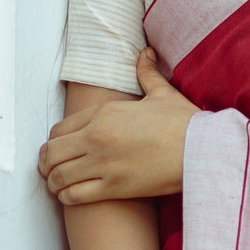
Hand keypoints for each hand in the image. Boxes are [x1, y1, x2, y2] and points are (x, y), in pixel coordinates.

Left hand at [40, 49, 198, 203]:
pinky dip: (66, 197)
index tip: (58, 149)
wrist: (204, 150)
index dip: (53, 142)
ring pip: (58, 176)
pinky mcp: (114, 187)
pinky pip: (74, 195)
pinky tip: (71, 196)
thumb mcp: (163, 93)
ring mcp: (104, 163)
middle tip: (50, 170)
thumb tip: (146, 52)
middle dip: (46, 163)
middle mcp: (98, 137)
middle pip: (51, 153)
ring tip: (58, 185)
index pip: (59, 130)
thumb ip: (146, 73)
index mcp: (105, 113)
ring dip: (54, 182)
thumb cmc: (185, 123)